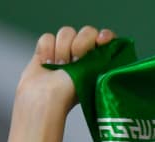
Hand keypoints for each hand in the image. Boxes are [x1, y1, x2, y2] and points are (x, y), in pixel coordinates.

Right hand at [8, 25, 114, 141]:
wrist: (45, 97)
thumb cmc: (72, 93)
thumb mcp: (95, 75)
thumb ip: (103, 59)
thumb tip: (108, 43)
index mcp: (99, 60)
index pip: (107, 38)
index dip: (105, 36)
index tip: (101, 41)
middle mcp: (84, 54)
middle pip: (87, 31)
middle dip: (81, 44)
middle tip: (76, 61)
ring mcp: (65, 51)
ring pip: (66, 32)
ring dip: (63, 50)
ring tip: (60, 67)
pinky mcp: (46, 49)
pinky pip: (47, 37)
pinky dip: (46, 50)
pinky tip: (47, 64)